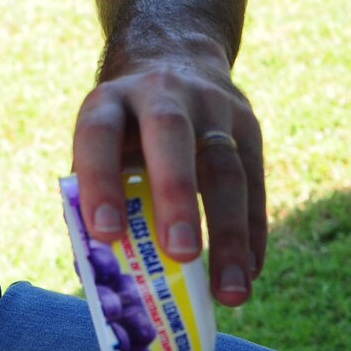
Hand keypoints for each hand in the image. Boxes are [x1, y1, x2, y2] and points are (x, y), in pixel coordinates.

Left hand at [71, 43, 266, 305]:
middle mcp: (161, 94)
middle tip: (179, 253)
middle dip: (175, 195)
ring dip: (229, 233)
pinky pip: (255, 181)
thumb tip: (103, 276)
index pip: (99, 134)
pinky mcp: (248, 124)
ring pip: (226, 166)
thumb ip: (95, 199)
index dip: (99, 181)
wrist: (175, 58)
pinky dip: (253, 231)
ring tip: (230, 291)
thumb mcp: (101, 145)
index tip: (104, 234)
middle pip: (171, 136)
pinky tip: (250, 272)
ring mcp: (211, 105)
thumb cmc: (125, 129)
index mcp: (110, 100)